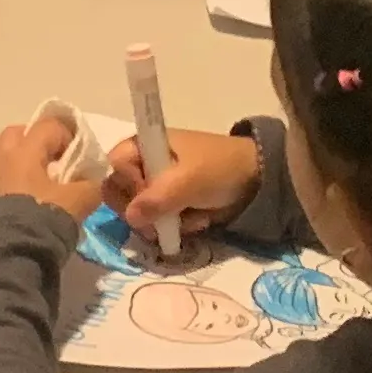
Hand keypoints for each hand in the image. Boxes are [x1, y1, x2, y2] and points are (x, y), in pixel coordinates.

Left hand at [0, 109, 103, 223]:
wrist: (11, 253)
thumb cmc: (45, 218)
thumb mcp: (79, 200)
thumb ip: (92, 184)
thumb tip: (95, 179)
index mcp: (24, 150)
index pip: (49, 126)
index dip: (69, 134)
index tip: (82, 153)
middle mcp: (4, 158)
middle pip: (21, 133)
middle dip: (40, 141)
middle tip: (59, 159)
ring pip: (10, 156)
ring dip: (28, 162)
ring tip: (49, 183)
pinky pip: (6, 177)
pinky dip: (20, 181)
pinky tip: (36, 199)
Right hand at [104, 125, 263, 241]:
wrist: (256, 180)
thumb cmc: (219, 169)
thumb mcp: (189, 181)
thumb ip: (158, 198)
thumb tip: (130, 217)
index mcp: (144, 145)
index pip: (115, 167)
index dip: (128, 184)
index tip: (148, 194)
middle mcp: (144, 164)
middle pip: (121, 194)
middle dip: (144, 212)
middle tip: (163, 221)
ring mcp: (157, 187)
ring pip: (139, 214)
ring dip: (163, 222)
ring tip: (188, 219)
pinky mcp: (170, 206)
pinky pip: (158, 223)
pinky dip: (175, 227)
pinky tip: (196, 221)